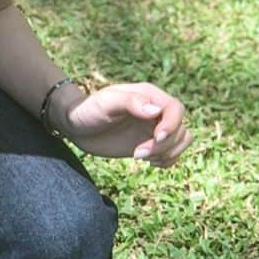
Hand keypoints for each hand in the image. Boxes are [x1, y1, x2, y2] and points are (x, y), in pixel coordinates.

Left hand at [63, 83, 188, 165]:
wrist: (77, 126)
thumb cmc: (88, 110)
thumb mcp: (106, 103)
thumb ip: (130, 102)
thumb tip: (155, 110)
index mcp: (149, 96)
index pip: (176, 109)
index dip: (172, 125)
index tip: (156, 138)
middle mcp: (157, 111)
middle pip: (180, 129)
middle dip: (164, 145)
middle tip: (137, 153)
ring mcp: (155, 128)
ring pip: (181, 141)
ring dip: (167, 153)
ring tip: (141, 157)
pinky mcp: (150, 144)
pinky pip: (173, 153)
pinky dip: (166, 160)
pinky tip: (147, 162)